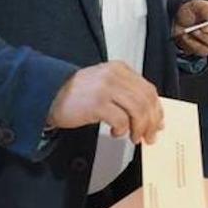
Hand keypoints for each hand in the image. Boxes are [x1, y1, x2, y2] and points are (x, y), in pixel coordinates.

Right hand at [47, 61, 162, 144]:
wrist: (50, 94)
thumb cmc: (79, 94)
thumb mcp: (106, 85)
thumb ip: (127, 94)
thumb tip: (150, 115)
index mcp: (120, 69)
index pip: (149, 89)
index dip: (156, 110)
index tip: (157, 124)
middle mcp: (115, 76)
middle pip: (146, 100)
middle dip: (151, 122)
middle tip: (148, 136)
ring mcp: (106, 89)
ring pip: (137, 110)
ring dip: (139, 128)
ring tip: (133, 137)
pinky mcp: (97, 103)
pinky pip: (121, 119)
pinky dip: (122, 129)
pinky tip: (115, 132)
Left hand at [173, 0, 207, 56]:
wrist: (180, 23)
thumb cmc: (192, 13)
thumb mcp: (197, 5)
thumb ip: (206, 9)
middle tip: (204, 27)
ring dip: (203, 37)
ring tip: (193, 31)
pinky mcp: (207, 50)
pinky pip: (203, 50)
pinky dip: (193, 43)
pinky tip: (187, 36)